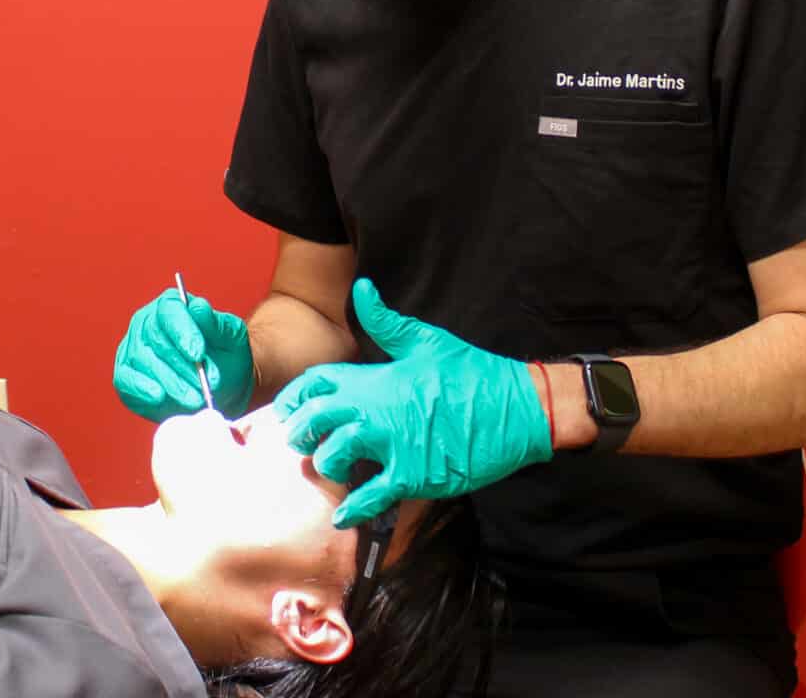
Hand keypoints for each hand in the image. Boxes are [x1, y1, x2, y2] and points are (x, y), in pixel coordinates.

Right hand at [112, 288, 254, 420]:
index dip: (183, 332)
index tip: (198, 354)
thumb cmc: (225, 358)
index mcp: (173, 305)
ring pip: (143, 360)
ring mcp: (133, 348)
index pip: (170, 310)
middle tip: (202, 385)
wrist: (221, 390)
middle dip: (181, 365)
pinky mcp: (125, 375)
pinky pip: (125, 379)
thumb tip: (199, 308)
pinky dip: (140, 387)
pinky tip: (158, 396)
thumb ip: (217, 324)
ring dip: (170, 381)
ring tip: (194, 398)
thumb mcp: (231, 338)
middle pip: (156, 338)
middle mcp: (147, 322)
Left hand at [276, 280, 551, 528]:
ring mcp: (395, 444)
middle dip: (299, 431)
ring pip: (336, 457)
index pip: (319, 382)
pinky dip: (353, 508)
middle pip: (317, 419)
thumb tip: (362, 289)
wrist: (518, 408)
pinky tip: (342, 515)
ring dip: (325, 465)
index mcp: (378, 378)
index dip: (295, 395)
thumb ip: (385, 322)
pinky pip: (373, 496)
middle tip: (298, 440)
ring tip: (328, 468)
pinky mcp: (415, 475)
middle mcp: (379, 410)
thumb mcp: (426, 341)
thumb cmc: (472, 371)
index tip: (287, 407)